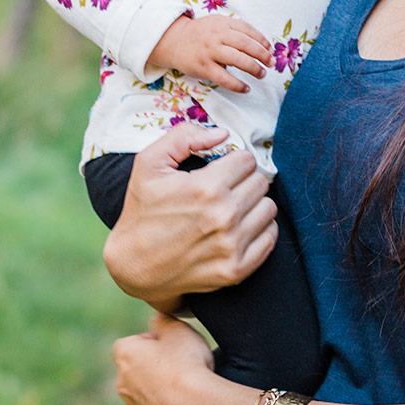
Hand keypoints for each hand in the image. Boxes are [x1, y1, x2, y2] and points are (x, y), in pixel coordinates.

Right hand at [103, 122, 277, 308]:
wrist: (134, 266)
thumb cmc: (142, 211)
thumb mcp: (149, 163)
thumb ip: (184, 136)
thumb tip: (223, 134)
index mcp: (206, 188)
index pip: (247, 160)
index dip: (233, 162)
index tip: (220, 171)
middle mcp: (223, 217)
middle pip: (261, 183)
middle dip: (244, 181)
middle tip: (224, 190)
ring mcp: (232, 246)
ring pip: (269, 208)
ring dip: (253, 205)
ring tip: (231, 209)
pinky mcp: (237, 270)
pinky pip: (270, 237)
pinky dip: (259, 230)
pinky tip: (238, 228)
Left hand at [115, 313, 215, 404]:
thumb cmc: (187, 365)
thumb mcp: (178, 328)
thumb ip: (163, 319)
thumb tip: (157, 320)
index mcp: (125, 354)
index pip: (135, 341)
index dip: (156, 342)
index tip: (175, 346)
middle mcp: (122, 382)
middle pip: (139, 368)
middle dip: (157, 367)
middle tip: (183, 366)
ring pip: (146, 392)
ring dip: (161, 389)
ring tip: (187, 388)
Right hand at [150, 13, 271, 92]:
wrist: (174, 41)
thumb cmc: (201, 34)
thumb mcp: (217, 24)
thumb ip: (235, 30)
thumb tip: (260, 46)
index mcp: (223, 23)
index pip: (248, 30)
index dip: (262, 40)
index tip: (270, 50)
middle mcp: (217, 36)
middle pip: (246, 44)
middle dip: (262, 55)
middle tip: (272, 63)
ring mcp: (210, 51)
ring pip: (237, 60)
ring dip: (254, 68)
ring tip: (262, 74)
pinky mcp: (203, 67)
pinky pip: (224, 78)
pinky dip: (237, 85)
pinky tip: (246, 88)